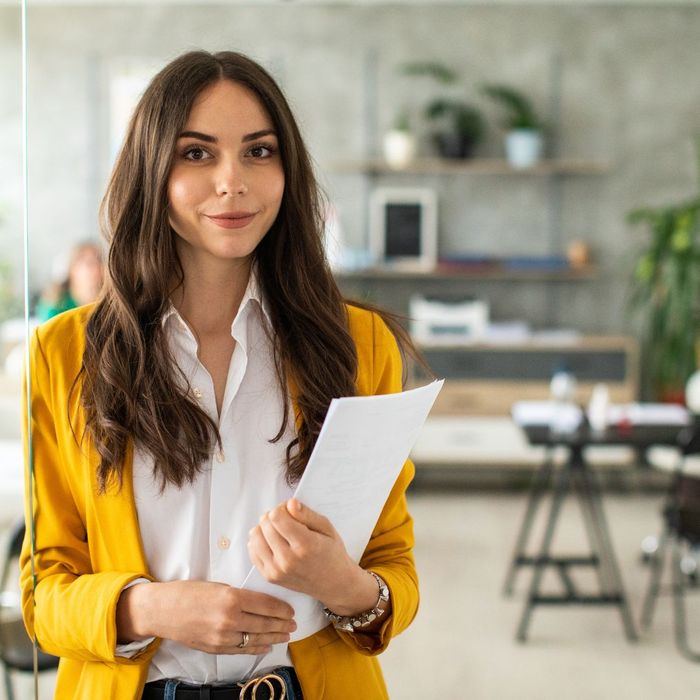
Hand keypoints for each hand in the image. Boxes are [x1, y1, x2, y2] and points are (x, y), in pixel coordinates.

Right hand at [116, 581, 295, 654]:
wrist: (163, 610)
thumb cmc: (188, 592)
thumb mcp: (218, 586)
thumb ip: (239, 594)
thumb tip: (261, 601)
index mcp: (231, 598)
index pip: (266, 604)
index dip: (281, 609)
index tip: (291, 610)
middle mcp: (229, 619)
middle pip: (264, 623)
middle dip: (282, 624)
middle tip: (294, 624)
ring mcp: (222, 637)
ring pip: (256, 639)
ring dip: (274, 637)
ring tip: (286, 635)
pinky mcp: (216, 648)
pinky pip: (242, 650)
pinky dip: (257, 648)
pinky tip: (267, 645)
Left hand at [247, 499, 377, 614]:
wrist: (333, 583)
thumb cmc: (331, 552)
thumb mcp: (327, 528)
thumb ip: (307, 514)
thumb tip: (289, 503)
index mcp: (305, 545)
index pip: (276, 517)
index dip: (282, 508)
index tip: (290, 511)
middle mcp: (288, 559)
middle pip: (265, 524)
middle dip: (273, 516)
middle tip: (286, 520)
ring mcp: (277, 570)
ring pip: (255, 536)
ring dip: (264, 528)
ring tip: (278, 531)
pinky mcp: (270, 577)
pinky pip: (252, 551)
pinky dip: (259, 542)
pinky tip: (272, 541)